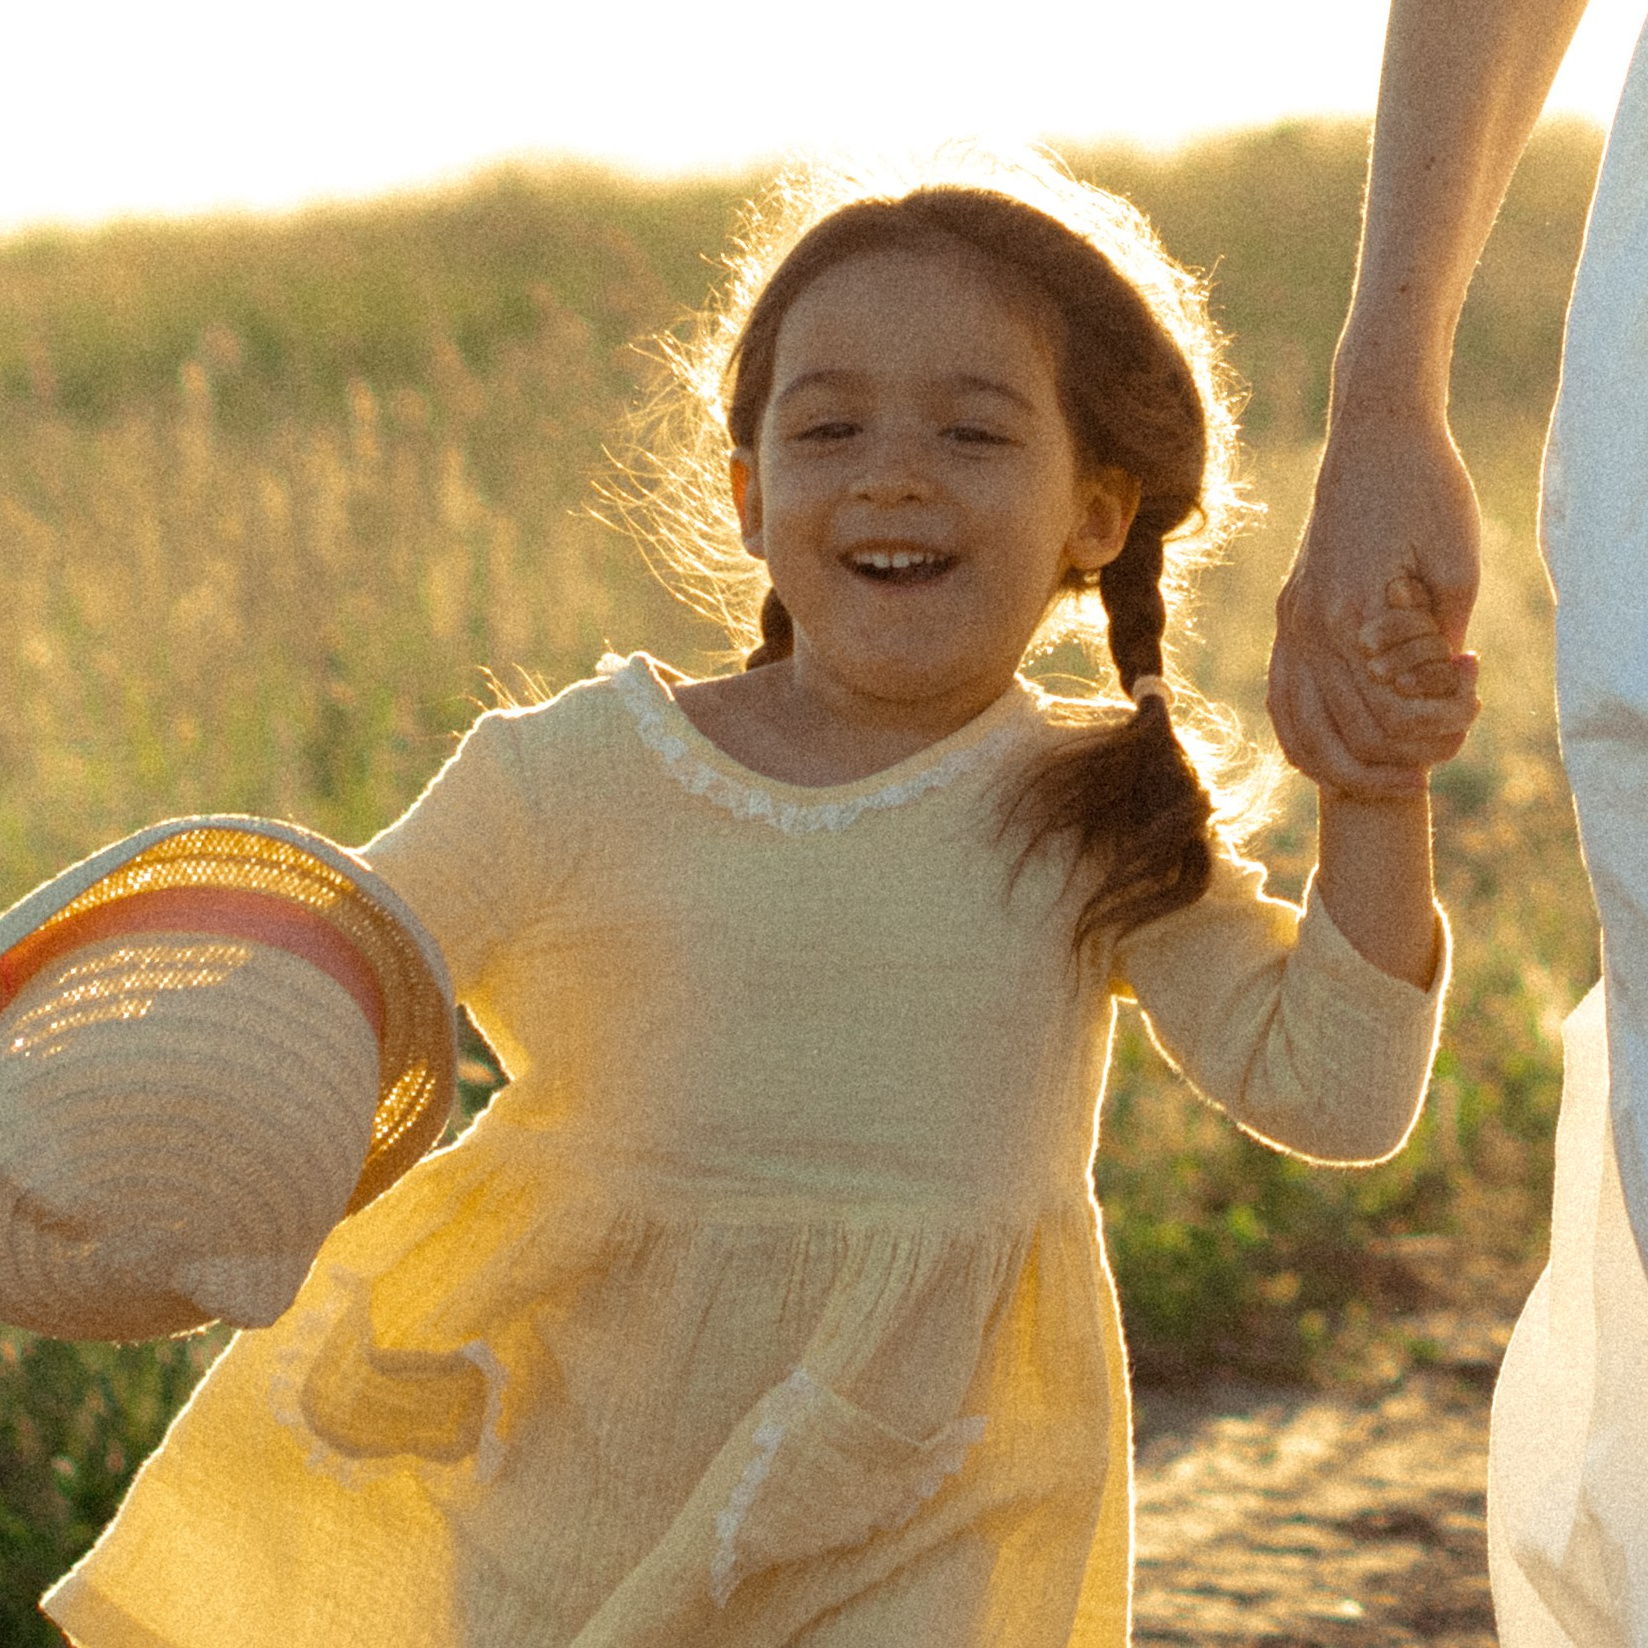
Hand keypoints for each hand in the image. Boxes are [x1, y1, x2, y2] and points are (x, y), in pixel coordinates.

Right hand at [1269, 407, 1481, 796]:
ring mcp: (1291, 625)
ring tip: (1400, 769)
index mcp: (1356, 614)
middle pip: (1354, 733)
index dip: (1443, 721)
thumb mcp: (1459, 563)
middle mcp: (1311, 627)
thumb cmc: (1428, 489)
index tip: (1473, 690)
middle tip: (1453, 731)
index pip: (1394, 713)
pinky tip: (1336, 757)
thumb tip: (1434, 695)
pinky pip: (1280, 702)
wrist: (1374, 439)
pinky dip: (1305, 743)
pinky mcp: (1287, 617)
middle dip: (1410, 749)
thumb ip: (1441, 638)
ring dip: (1352, 766)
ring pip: (1305, 733)